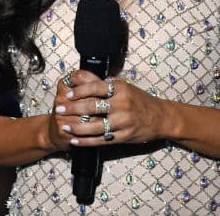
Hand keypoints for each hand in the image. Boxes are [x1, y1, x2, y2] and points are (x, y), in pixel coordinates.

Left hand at [51, 69, 165, 147]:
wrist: (161, 118)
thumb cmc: (138, 100)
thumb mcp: (123, 87)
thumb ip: (102, 84)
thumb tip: (78, 77)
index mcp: (121, 89)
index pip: (95, 87)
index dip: (79, 91)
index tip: (67, 94)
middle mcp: (122, 105)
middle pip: (93, 107)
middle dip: (73, 109)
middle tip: (58, 109)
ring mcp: (124, 122)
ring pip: (96, 126)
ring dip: (77, 128)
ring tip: (64, 127)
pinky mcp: (124, 137)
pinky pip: (102, 140)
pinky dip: (87, 142)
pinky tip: (75, 141)